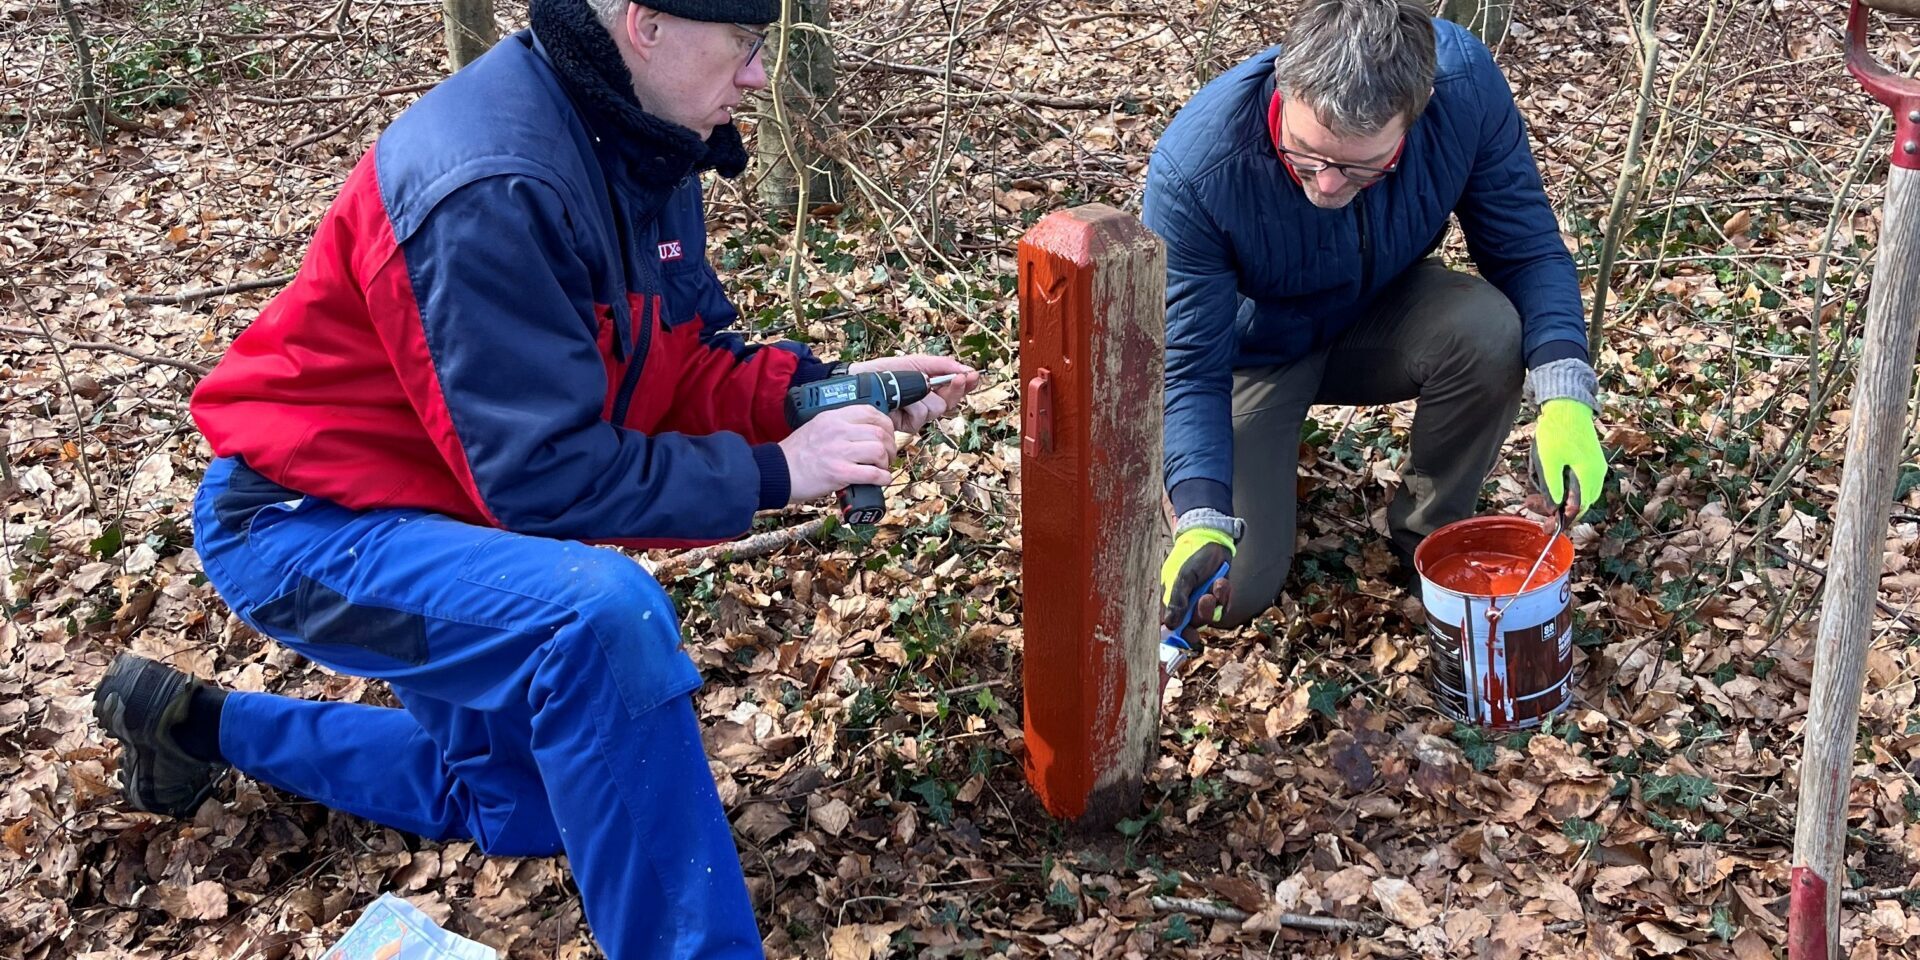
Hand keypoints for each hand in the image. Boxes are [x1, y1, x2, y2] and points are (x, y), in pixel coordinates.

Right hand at [779, 405, 896, 502]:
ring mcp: (839, 451)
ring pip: (878, 450)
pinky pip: (872, 473)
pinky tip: (881, 480)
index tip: (887, 435)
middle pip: (879, 432)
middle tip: (887, 456)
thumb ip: (840, 425)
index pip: (871, 412)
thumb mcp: (817, 426)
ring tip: (881, 468)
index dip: (886, 425)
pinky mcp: (839, 473)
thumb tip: (866, 432)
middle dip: (890, 446)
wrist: (778, 471)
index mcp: (833, 417)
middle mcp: (838, 431)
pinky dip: (882, 478)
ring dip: (885, 462)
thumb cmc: (796, 453)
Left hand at [848, 355, 980, 433]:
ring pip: (936, 407)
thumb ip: (941, 366)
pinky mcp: (909, 425)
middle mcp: (927, 402)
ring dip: (924, 395)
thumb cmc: (885, 372)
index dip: (965, 384)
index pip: (954, 388)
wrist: (863, 384)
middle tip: (960, 379)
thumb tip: (966, 370)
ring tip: (907, 389)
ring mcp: (919, 415)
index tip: (973, 375)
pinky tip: (901, 402)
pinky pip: (921, 415)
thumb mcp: (915, 363)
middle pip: (951, 401)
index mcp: (930, 386)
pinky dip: (912, 406)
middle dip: (955, 388)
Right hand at [1160, 528, 1233, 635]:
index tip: (1186, 636)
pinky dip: (1224, 596)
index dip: (1177, 635)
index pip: (1170, 625)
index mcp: (1171, 601)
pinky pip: (1222, 608)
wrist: (1213, 541)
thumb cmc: (1192, 556)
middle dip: (1201, 615)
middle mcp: (1186, 605)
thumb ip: (1177, 601)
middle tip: (1205, 598)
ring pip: (1209, 617)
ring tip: (1216, 584)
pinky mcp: (1218, 599)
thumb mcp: (1182, 577)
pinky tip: (1222, 582)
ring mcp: (1202, 602)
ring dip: (1214, 602)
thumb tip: (1169, 625)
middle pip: (1192, 626)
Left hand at [1533, 398, 1605, 515]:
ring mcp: (1595, 465)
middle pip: (1581, 502)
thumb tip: (1555, 508)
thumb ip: (1553, 486)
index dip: (1563, 518)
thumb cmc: (1557, 430)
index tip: (1547, 524)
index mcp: (1590, 475)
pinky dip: (1565, 487)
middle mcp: (1597, 472)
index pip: (1579, 507)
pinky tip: (1548, 484)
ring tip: (1535, 497)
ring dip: (1560, 498)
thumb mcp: (1549, 461)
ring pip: (1580, 492)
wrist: (1567, 404)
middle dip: (1558, 509)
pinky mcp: (1589, 459)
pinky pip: (1579, 481)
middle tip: (1533, 506)